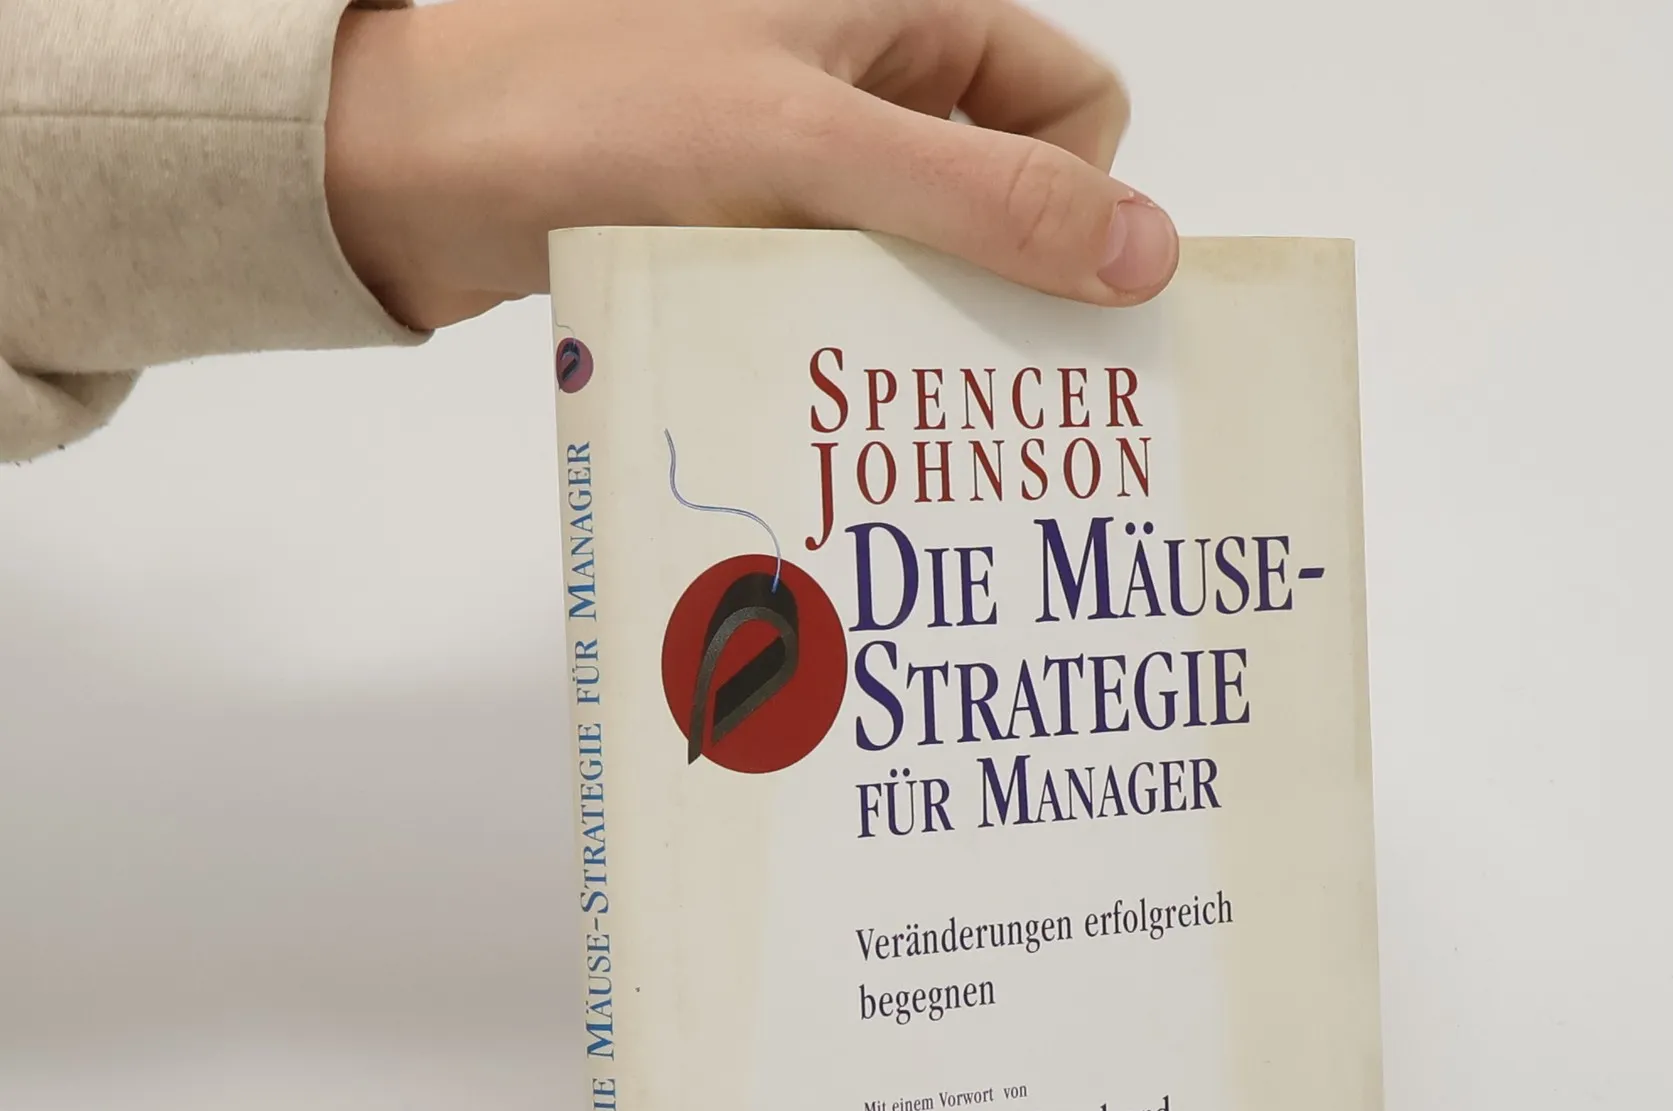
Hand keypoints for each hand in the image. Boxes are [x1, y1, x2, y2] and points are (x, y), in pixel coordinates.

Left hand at [325, 0, 1177, 331]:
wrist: (417, 165)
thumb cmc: (601, 115)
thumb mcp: (817, 148)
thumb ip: (987, 199)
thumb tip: (1148, 254)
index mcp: (900, 5)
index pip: (1070, 99)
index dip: (1078, 193)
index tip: (1038, 292)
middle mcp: (865, 70)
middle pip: (1008, 182)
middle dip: (1009, 277)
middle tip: (989, 386)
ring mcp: (807, 149)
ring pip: (928, 245)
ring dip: (927, 322)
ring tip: (900, 401)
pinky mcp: (752, 219)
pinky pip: (849, 279)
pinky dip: (856, 334)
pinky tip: (836, 393)